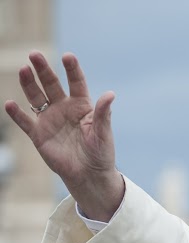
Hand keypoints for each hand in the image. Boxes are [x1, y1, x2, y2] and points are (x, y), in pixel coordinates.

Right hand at [4, 51, 123, 221]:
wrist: (89, 175)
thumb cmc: (100, 153)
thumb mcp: (103, 133)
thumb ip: (104, 113)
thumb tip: (110, 94)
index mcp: (82, 106)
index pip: (76, 82)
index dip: (72, 69)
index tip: (68, 56)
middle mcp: (64, 109)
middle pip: (52, 85)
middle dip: (43, 70)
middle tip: (35, 54)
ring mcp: (50, 120)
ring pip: (36, 98)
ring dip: (29, 84)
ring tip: (23, 69)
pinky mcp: (39, 135)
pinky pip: (25, 122)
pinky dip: (16, 114)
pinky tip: (9, 104)